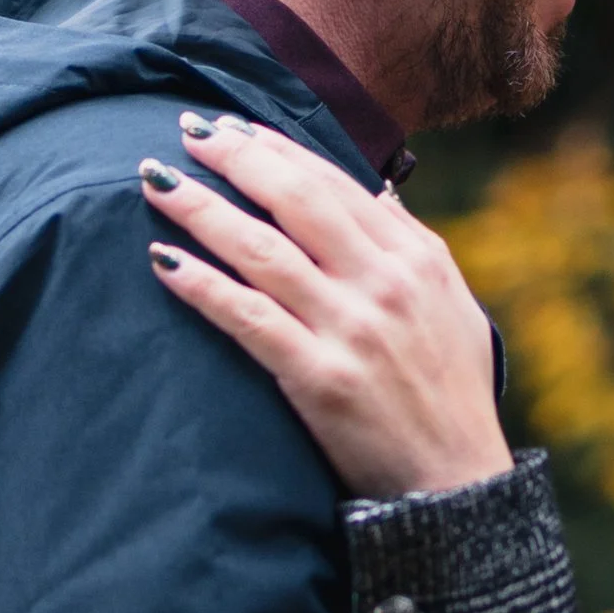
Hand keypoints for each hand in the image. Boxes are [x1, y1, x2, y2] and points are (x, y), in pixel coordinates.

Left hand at [141, 114, 511, 498]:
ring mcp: (352, 329)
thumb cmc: (452, 394)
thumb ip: (411, 244)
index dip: (275, 149)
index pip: (334, 183)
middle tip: (185, 134)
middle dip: (233, 159)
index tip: (231, 128)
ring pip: (262, 251)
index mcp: (415, 258)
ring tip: (155, 183)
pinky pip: (249, 319)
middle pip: (294, 201)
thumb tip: (376, 190)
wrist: (458, 484)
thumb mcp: (452, 305)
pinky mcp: (320, 378)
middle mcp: (384, 283)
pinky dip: (202, 286)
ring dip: (202, 210)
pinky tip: (164, 261)